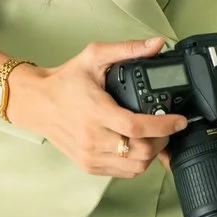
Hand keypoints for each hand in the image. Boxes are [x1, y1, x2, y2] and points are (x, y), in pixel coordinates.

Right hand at [7, 37, 190, 178]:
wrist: (37, 103)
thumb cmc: (65, 81)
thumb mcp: (94, 56)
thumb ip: (128, 49)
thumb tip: (157, 44)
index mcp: (96, 112)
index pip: (137, 127)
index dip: (164, 126)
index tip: (179, 120)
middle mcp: (93, 138)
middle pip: (141, 152)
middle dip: (163, 140)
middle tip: (167, 127)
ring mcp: (90, 155)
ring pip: (135, 167)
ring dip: (152, 154)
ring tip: (154, 137)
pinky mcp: (88, 165)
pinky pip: (123, 173)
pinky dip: (136, 163)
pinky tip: (137, 146)